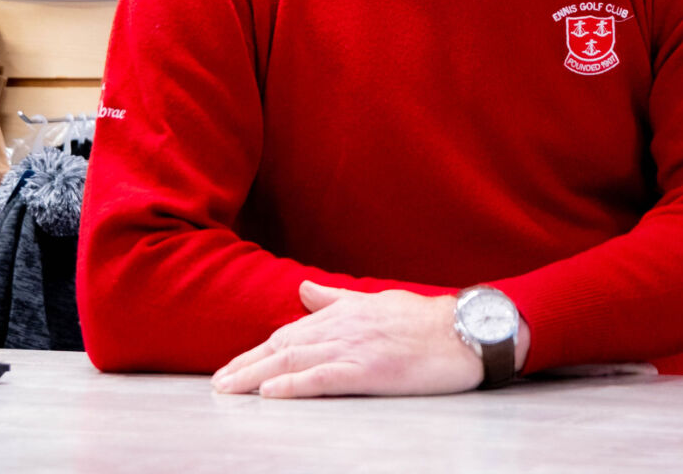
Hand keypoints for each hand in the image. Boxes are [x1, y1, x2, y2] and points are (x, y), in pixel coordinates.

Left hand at [211, 281, 482, 398]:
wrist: (464, 331)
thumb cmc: (424, 320)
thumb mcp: (377, 302)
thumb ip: (337, 299)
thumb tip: (304, 290)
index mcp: (346, 312)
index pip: (291, 331)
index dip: (259, 349)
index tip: (234, 364)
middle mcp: (345, 326)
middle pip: (284, 345)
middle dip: (247, 364)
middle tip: (217, 383)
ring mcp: (356, 347)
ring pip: (295, 360)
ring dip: (257, 376)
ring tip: (229, 389)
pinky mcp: (369, 370)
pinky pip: (323, 378)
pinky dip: (293, 384)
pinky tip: (270, 393)